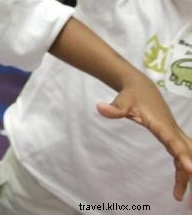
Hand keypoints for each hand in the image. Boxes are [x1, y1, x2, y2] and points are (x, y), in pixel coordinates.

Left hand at [98, 75, 191, 200]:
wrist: (142, 87)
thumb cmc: (132, 95)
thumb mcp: (122, 101)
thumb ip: (114, 108)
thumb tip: (100, 108)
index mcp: (162, 125)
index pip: (175, 142)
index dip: (184, 156)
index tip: (191, 169)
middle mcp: (172, 131)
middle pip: (187, 153)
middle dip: (190, 172)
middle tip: (183, 196)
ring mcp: (174, 134)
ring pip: (188, 155)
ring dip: (187, 175)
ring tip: (180, 197)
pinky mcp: (172, 137)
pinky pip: (183, 155)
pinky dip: (184, 170)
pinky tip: (180, 185)